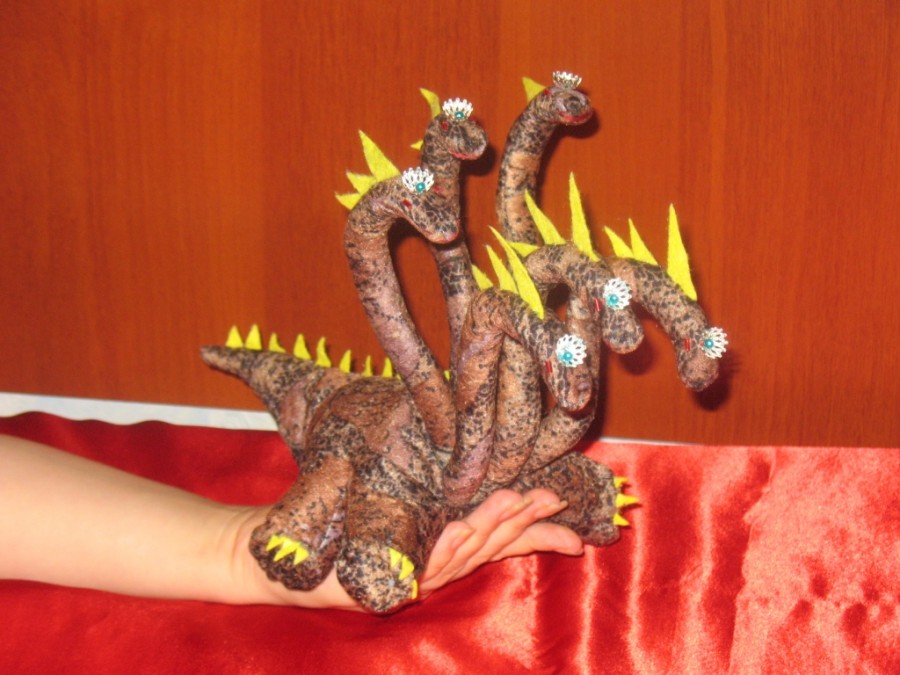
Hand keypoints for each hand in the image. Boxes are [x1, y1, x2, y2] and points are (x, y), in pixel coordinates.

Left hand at [244, 488, 582, 610]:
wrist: (291, 560)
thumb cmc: (347, 526)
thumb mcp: (400, 505)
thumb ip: (437, 494)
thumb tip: (469, 452)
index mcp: (445, 545)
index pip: (503, 541)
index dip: (540, 536)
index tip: (580, 531)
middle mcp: (436, 563)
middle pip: (491, 543)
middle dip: (525, 521)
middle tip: (556, 499)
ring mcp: (412, 573)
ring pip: (462, 549)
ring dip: (492, 525)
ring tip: (519, 500)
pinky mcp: (384, 579)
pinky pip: (420, 560)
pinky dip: (444, 546)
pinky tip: (463, 529)